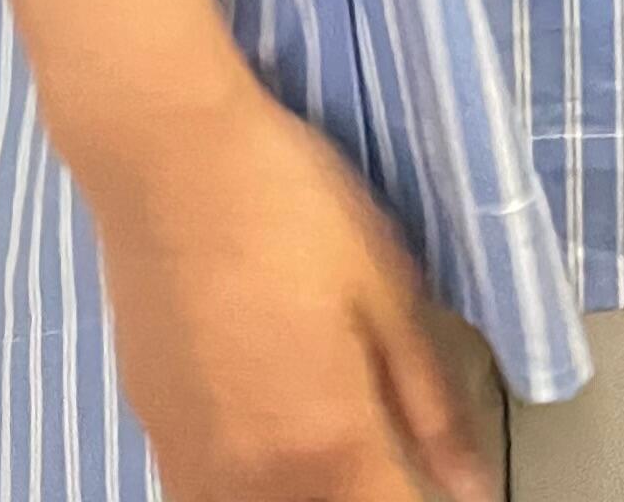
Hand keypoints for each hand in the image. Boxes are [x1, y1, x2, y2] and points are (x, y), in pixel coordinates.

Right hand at [82, 75, 500, 501]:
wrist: (168, 155)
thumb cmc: (292, 208)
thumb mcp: (389, 289)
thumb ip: (433, 404)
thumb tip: (472, 487)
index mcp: (331, 448)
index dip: (425, 501)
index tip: (435, 477)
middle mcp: (256, 482)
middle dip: (366, 494)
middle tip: (384, 452)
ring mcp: (191, 466)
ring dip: (308, 495)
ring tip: (331, 446)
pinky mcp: (152, 435)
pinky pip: (210, 499)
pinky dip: (252, 488)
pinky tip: (268, 435)